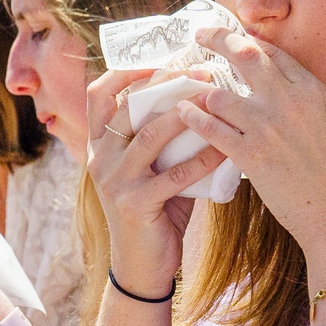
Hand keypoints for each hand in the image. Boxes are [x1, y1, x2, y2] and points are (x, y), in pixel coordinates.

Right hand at [85, 69, 224, 299]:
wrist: (142, 267)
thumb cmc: (155, 213)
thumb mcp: (151, 171)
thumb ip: (163, 140)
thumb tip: (201, 99)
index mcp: (99, 147)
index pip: (99, 94)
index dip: (126, 71)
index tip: (162, 57)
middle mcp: (100, 160)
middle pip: (129, 107)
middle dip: (166, 83)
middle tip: (203, 72)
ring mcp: (114, 182)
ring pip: (150, 134)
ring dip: (186, 113)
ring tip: (215, 100)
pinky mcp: (135, 204)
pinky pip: (175, 174)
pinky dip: (203, 158)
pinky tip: (226, 148)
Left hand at [176, 28, 325, 257]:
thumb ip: (300, 98)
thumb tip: (274, 82)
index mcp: (311, 89)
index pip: (271, 51)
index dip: (245, 39)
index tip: (228, 35)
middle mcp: (289, 100)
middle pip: (244, 53)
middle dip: (218, 38)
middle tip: (200, 34)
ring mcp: (268, 126)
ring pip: (218, 93)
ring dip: (199, 92)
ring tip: (187, 91)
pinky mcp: (251, 155)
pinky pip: (210, 127)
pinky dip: (192, 117)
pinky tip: (183, 113)